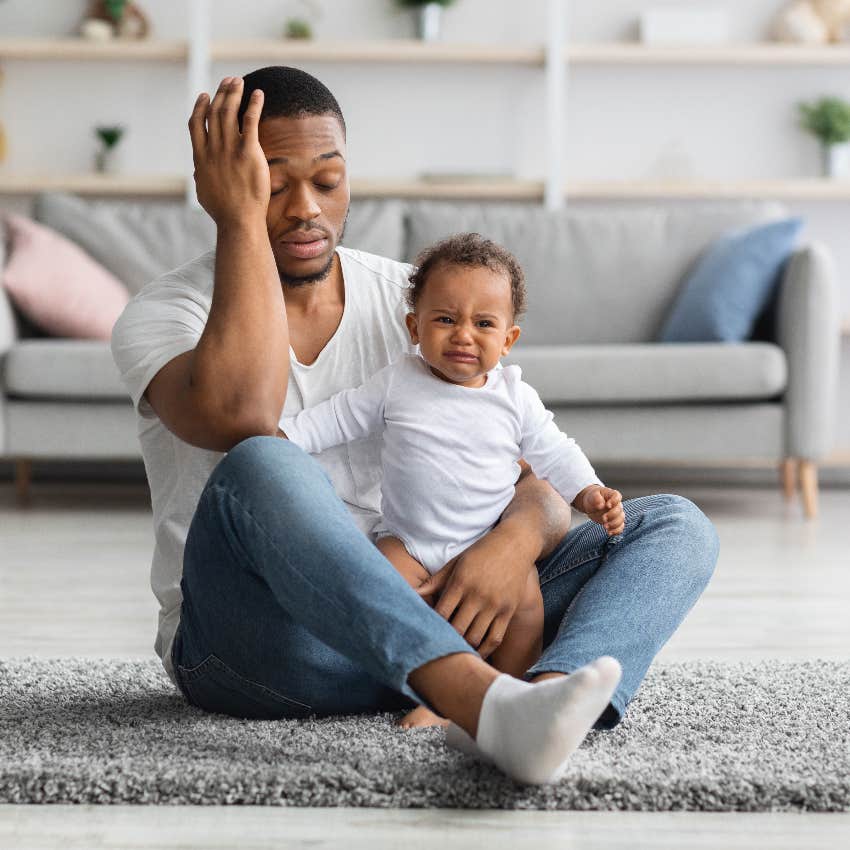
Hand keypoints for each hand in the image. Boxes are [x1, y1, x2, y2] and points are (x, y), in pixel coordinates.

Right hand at [188, 77, 269, 226]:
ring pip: (229, 113)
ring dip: (234, 93)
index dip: (200, 107)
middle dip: (221, 93)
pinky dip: (253, 105)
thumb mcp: (204, 192)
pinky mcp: (249, 153)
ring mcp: (230, 150)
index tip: (205, 96)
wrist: (239, 220)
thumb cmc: (223, 211)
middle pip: (214, 112)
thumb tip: (198, 171)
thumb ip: (201, 176)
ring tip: (240, 82)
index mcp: (201, 157)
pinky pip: (250, 122)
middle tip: (229, 82)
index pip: (196, 124)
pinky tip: (258, 93)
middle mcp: (213, 150)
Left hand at [415, 525, 534, 659]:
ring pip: (475, 637)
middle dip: (447, 639)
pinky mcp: (508, 611)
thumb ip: (435, 581)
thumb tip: (413, 593)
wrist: (515, 544)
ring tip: (455, 650)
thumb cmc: (481, 552)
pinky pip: (495, 638)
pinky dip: (484, 650)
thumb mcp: (456, 562)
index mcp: (460, 582)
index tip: (427, 630)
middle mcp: (477, 595)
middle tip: (439, 645)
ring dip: (464, 647)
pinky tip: (476, 653)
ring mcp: (494, 604)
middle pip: (457, 629)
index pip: (441, 613)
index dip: (432, 625)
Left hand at [578, 485, 624, 535]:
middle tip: (603, 518)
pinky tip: (609, 533)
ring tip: (605, 527)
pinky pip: (620, 527)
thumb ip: (596, 498)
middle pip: (619, 510)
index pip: (617, 496)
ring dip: (614, 524)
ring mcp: (617, 513)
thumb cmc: (593, 497)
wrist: (592, 504)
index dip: (614, 501)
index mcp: (612, 495)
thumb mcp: (592, 495)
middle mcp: (617, 504)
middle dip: (612, 515)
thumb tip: (601, 504)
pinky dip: (616, 531)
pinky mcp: (615, 521)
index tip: (607, 505)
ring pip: (621, 519)